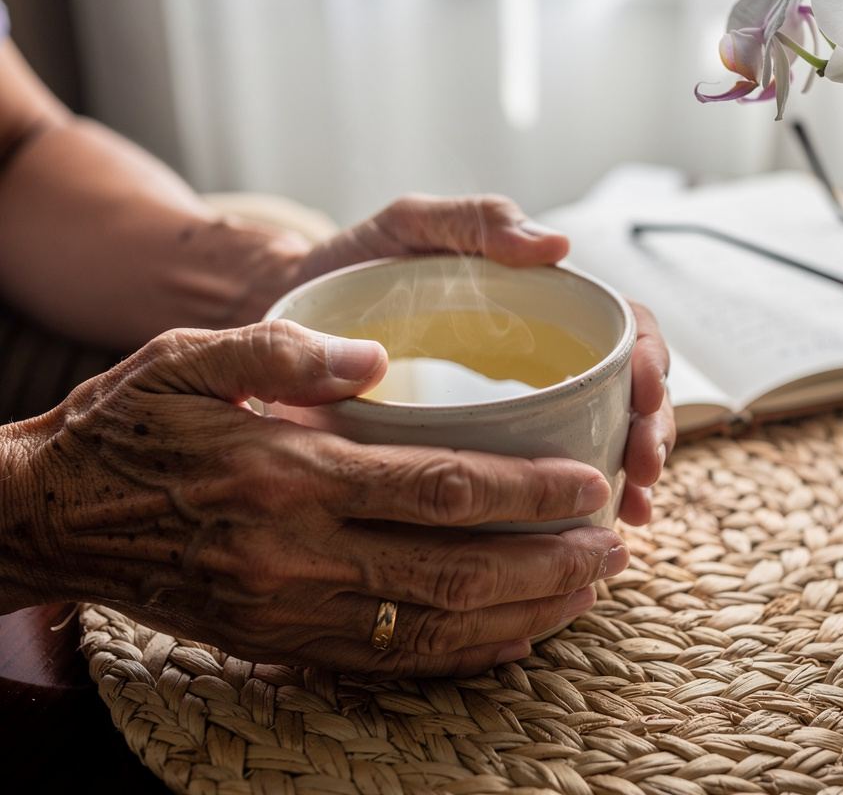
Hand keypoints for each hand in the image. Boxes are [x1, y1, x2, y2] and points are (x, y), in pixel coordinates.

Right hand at [2, 321, 629, 675]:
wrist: (52, 517)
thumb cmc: (126, 426)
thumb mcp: (184, 358)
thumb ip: (280, 350)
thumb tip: (373, 355)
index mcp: (289, 473)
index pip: (442, 487)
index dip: (529, 490)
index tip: (592, 483)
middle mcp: (299, 553)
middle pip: (457, 571)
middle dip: (551, 564)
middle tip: (615, 549)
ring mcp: (293, 611)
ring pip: (436, 630)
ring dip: (525, 615)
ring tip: (588, 593)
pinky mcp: (284, 643)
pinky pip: (392, 664)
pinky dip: (465, 656)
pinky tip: (515, 637)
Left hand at [287, 193, 676, 523]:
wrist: (294, 316)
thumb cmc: (355, 263)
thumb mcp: (413, 226)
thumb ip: (476, 221)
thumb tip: (557, 246)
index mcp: (544, 301)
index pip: (626, 329)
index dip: (651, 362)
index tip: (645, 398)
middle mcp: (544, 354)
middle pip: (627, 392)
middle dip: (649, 431)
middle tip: (643, 472)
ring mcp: (522, 402)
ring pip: (600, 438)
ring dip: (627, 475)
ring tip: (630, 511)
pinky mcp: (488, 445)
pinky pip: (545, 475)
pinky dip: (571, 504)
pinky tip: (581, 532)